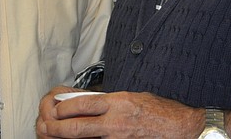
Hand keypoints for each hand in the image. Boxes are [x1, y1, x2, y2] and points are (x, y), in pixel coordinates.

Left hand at [37, 86, 201, 137]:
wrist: (184, 129)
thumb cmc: (162, 112)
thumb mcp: (134, 96)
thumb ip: (111, 101)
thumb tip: (90, 103)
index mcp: (118, 102)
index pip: (82, 103)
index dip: (64, 106)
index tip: (54, 107)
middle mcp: (116, 121)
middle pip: (77, 126)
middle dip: (57, 127)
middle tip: (46, 125)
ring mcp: (119, 138)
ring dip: (69, 138)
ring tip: (57, 136)